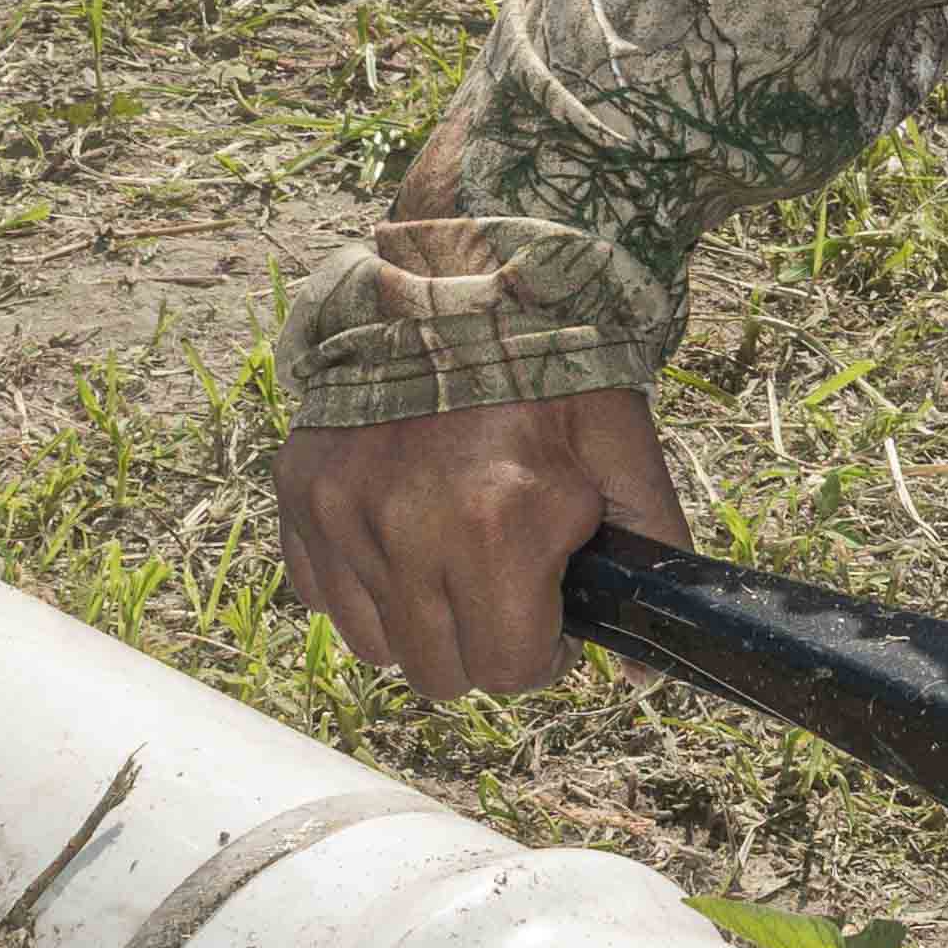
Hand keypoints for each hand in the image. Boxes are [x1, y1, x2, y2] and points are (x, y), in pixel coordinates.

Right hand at [275, 386, 686, 699]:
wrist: (456, 274)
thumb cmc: (550, 362)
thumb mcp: (623, 446)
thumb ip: (649, 552)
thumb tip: (644, 671)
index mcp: (500, 522)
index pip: (510, 669)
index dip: (543, 652)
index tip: (549, 612)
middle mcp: (409, 528)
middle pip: (441, 673)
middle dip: (483, 644)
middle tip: (504, 585)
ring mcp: (342, 510)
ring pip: (378, 648)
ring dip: (420, 624)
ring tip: (451, 557)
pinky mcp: (298, 491)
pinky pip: (322, 597)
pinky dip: (362, 586)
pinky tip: (399, 534)